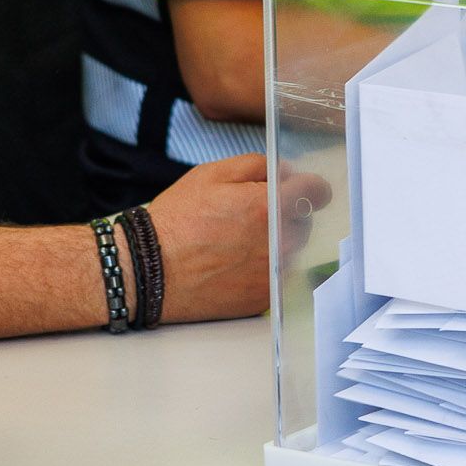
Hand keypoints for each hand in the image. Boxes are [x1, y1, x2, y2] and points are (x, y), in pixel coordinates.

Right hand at [138, 154, 334, 322]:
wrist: (148, 269)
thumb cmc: (177, 220)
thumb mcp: (212, 174)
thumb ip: (258, 166)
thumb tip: (286, 173)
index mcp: (270, 207)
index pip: (317, 192)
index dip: (309, 186)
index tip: (303, 190)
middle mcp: (279, 243)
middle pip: (304, 222)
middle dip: (285, 213)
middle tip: (248, 215)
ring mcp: (272, 275)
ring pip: (290, 251)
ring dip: (275, 242)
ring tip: (235, 241)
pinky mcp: (262, 299)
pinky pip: (275, 277)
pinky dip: (262, 268)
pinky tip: (232, 263)